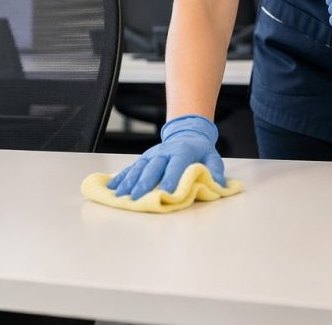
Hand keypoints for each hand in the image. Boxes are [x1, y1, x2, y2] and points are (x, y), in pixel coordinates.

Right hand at [106, 114, 224, 199]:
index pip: (176, 166)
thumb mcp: (212, 157)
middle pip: (153, 168)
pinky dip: (121, 177)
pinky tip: (112, 187)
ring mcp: (152, 155)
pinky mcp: (144, 158)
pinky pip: (132, 168)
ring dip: (129, 182)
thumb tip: (219, 184)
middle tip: (136, 197)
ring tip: (120, 195)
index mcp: (182, 152)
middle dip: (144, 183)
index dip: (171, 179)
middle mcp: (164, 152)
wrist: (187, 133)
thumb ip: (215, 170)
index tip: (166, 193)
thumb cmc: (200, 150)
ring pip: (139, 168)